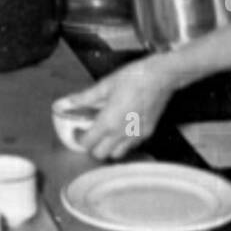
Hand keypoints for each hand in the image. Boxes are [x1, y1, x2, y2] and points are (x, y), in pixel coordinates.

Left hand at [63, 54, 177, 159]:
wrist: (161, 76)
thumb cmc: (134, 77)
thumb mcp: (106, 84)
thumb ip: (86, 97)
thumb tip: (69, 101)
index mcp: (108, 122)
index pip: (88, 143)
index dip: (79, 138)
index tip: (78, 131)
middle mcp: (122, 133)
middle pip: (101, 154)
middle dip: (93, 146)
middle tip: (91, 132)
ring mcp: (136, 135)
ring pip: (118, 154)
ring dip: (110, 147)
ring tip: (108, 130)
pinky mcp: (148, 133)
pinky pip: (132, 145)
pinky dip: (125, 142)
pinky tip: (124, 126)